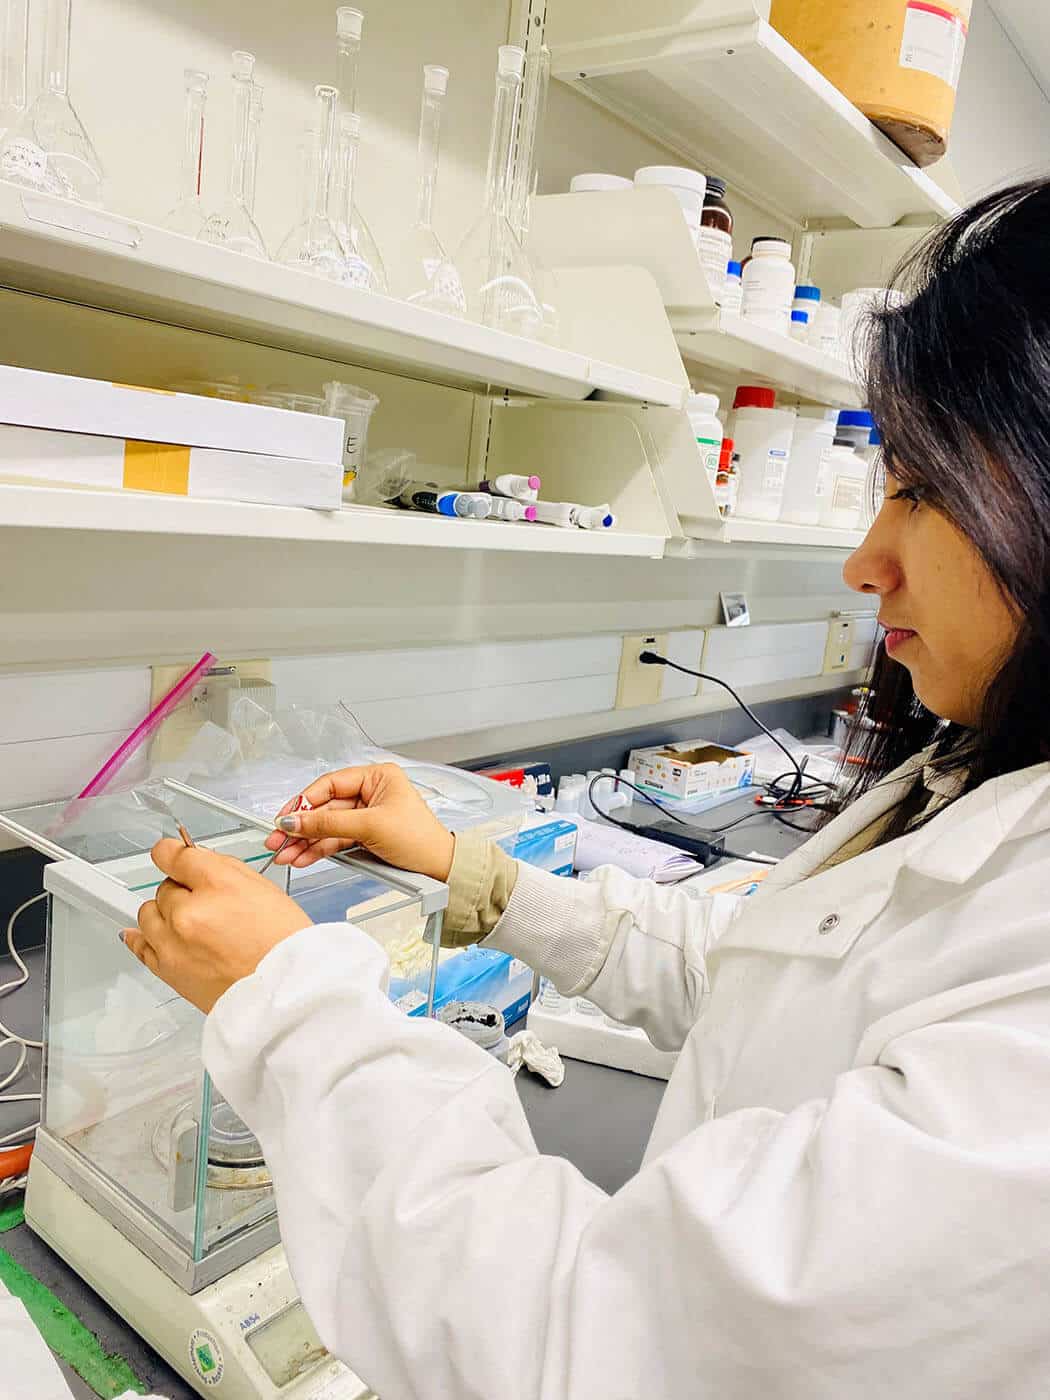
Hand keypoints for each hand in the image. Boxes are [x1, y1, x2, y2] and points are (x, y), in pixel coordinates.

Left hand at [123, 839, 311, 1013]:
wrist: (283, 992)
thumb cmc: (281, 945)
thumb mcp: (264, 889)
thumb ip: (225, 870)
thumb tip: (199, 862)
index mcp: (218, 885)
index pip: (175, 855)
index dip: (173, 852)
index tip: (172, 854)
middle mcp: (189, 912)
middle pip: (164, 886)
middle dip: (182, 890)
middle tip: (205, 902)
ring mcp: (173, 943)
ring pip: (148, 913)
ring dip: (165, 913)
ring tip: (188, 923)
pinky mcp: (166, 969)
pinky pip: (139, 945)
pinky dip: (142, 936)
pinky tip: (146, 933)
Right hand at [263, 762, 454, 879]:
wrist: (440, 869)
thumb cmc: (419, 839)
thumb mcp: (370, 826)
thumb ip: (329, 824)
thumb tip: (295, 821)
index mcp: (377, 777)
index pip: (330, 784)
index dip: (304, 802)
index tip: (284, 819)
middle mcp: (371, 792)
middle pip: (325, 808)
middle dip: (301, 827)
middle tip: (277, 840)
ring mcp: (366, 815)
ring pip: (327, 827)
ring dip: (305, 842)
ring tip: (285, 855)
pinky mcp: (365, 836)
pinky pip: (335, 840)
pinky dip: (318, 850)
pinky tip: (302, 857)